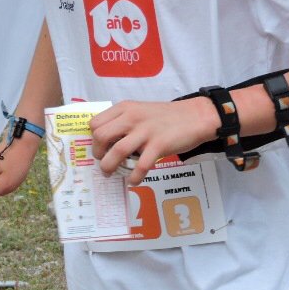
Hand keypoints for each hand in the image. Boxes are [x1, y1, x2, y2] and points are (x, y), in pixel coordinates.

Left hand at [89, 98, 218, 184]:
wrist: (195, 117)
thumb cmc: (165, 116)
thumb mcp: (139, 110)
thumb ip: (123, 121)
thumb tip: (105, 141)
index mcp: (125, 108)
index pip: (96, 123)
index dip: (93, 138)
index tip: (101, 147)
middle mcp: (132, 117)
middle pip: (101, 137)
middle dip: (98, 154)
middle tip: (104, 161)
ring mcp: (145, 131)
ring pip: (117, 152)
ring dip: (109, 167)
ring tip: (111, 174)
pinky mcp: (159, 145)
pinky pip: (140, 165)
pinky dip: (134, 177)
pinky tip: (133, 181)